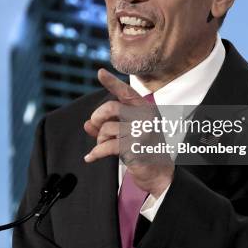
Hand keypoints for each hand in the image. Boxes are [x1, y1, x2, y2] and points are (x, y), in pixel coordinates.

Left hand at [83, 69, 173, 196]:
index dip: (112, 82)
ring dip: (100, 139)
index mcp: (146, 109)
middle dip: (98, 118)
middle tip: (97, 128)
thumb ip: (108, 125)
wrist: (160, 174)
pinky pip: (106, 146)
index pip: (126, 92)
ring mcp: (142, 131)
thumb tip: (87, 124)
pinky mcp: (135, 147)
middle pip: (111, 108)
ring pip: (107, 129)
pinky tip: (90, 157)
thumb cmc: (144, 150)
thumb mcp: (127, 133)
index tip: (100, 72)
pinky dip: (96, 152)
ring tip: (104, 146)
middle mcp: (146, 117)